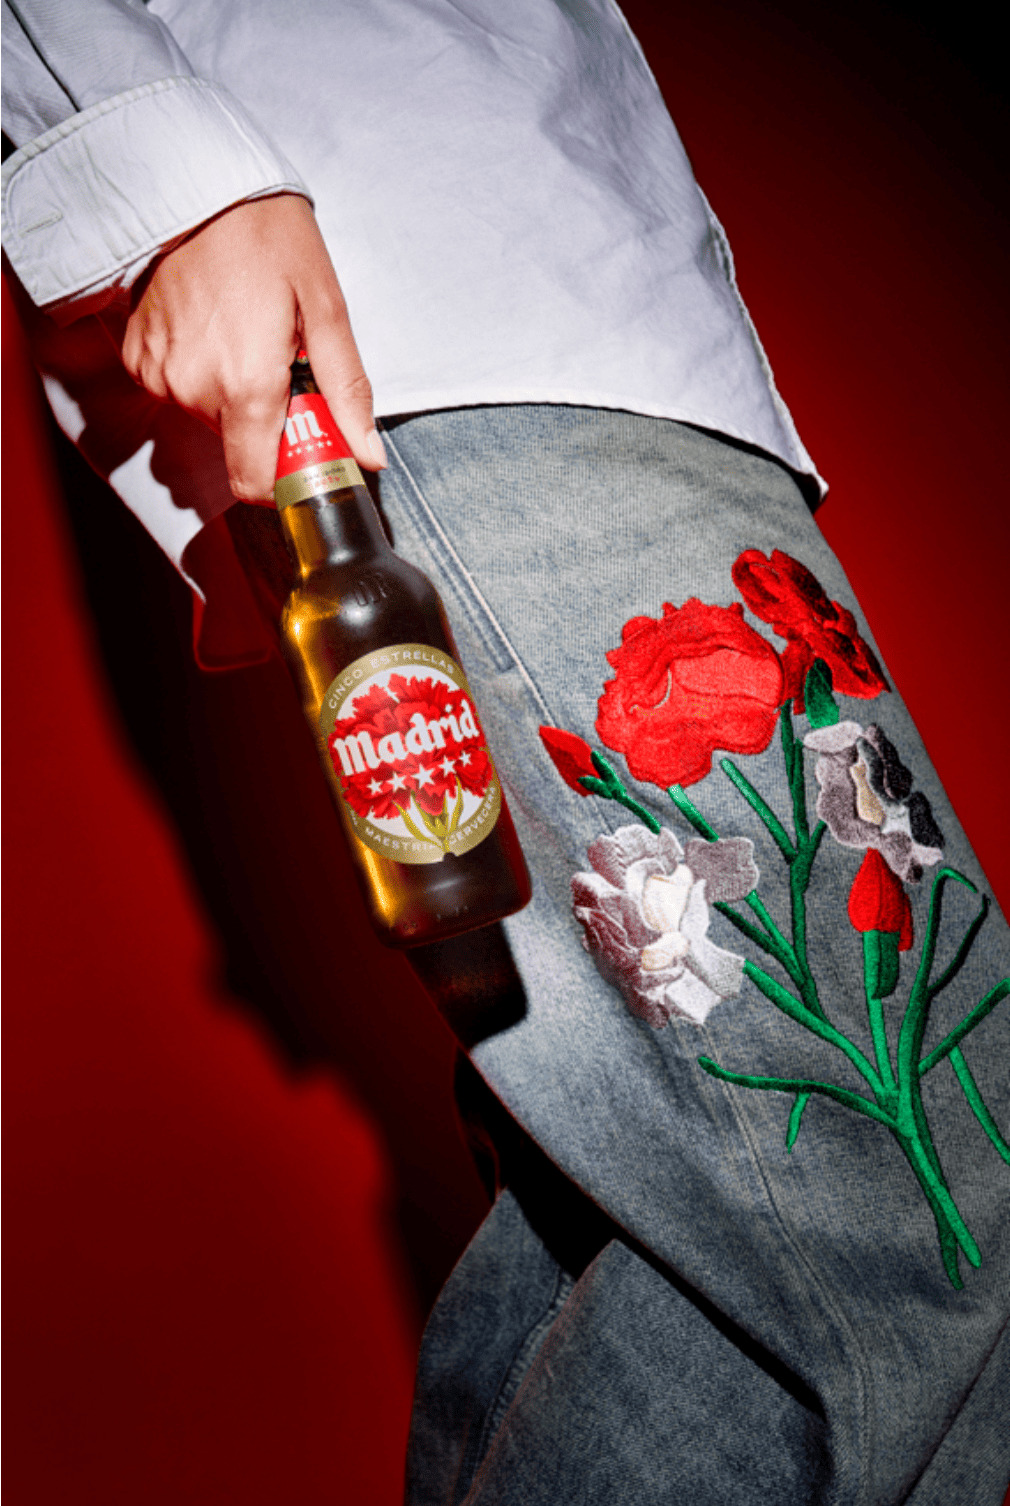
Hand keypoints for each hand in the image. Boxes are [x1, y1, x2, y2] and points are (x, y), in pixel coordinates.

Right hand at [121, 194, 385, 500]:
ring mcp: (161, 375)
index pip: (255, 483)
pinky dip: (202, 373)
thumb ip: (347, 392)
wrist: (197, 186)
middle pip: (240, 445)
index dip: (283, 481)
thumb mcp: (326, 310)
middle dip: (269, 422)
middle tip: (285, 368)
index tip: (305, 455)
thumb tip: (369, 457)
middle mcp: (194, 390)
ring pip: (210, 417)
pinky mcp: (140, 357)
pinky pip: (179, 389)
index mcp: (246, 387)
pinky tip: (215, 330)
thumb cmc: (269, 238)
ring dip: (235, 393)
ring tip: (249, 337)